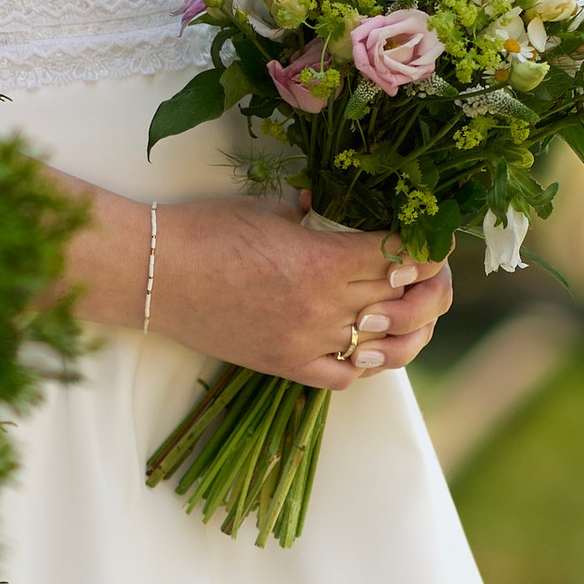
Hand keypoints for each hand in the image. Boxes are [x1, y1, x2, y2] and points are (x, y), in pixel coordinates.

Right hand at [65, 186, 450, 387]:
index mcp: (326, 259)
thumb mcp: (269, 210)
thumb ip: (315, 215)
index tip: (429, 240)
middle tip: (431, 276)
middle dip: (430, 287)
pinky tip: (365, 346)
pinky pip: (343, 377)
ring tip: (412, 317)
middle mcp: (325, 307)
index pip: (405, 257)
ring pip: (387, 350)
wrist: (153, 274)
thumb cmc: (205, 230)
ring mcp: (307, 342)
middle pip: (408, 304)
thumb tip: (334, 206)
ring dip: (410, 332)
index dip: (427, 249)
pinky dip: (362, 364)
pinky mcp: (284, 366)